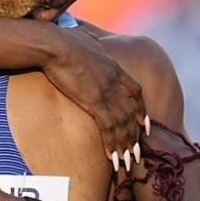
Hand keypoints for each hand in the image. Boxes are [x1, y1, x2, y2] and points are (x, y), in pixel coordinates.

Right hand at [43, 26, 147, 167]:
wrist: (56, 44)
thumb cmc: (62, 40)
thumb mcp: (81, 38)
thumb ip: (85, 41)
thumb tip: (79, 36)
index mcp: (114, 67)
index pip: (135, 92)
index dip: (141, 110)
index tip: (144, 125)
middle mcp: (115, 82)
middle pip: (131, 114)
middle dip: (134, 137)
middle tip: (136, 154)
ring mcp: (107, 93)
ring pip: (122, 125)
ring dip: (124, 147)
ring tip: (126, 164)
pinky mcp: (95, 102)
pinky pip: (108, 128)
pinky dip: (112, 145)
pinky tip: (112, 158)